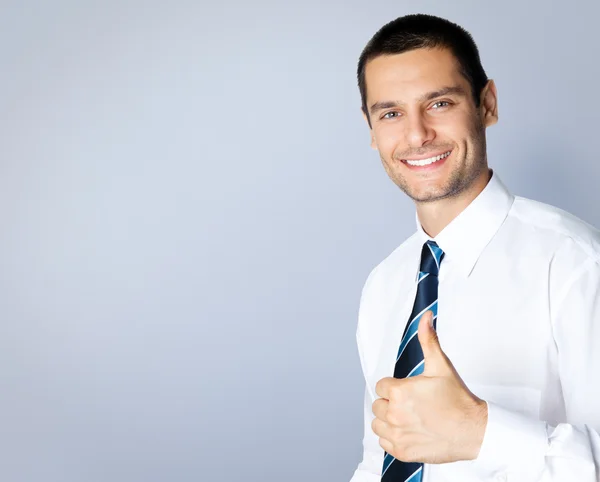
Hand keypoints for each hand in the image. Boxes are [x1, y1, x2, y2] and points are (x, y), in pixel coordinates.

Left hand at [371, 311, 487, 463]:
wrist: (474, 430)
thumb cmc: (457, 399)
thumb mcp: (440, 366)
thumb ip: (428, 340)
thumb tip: (425, 317)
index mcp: (398, 391)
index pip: (381, 386)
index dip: (396, 387)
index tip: (411, 392)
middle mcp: (393, 413)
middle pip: (378, 405)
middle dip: (391, 403)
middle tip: (414, 405)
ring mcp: (396, 434)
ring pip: (377, 424)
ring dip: (388, 421)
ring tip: (410, 418)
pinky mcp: (401, 451)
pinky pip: (384, 442)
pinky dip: (393, 438)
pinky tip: (410, 432)